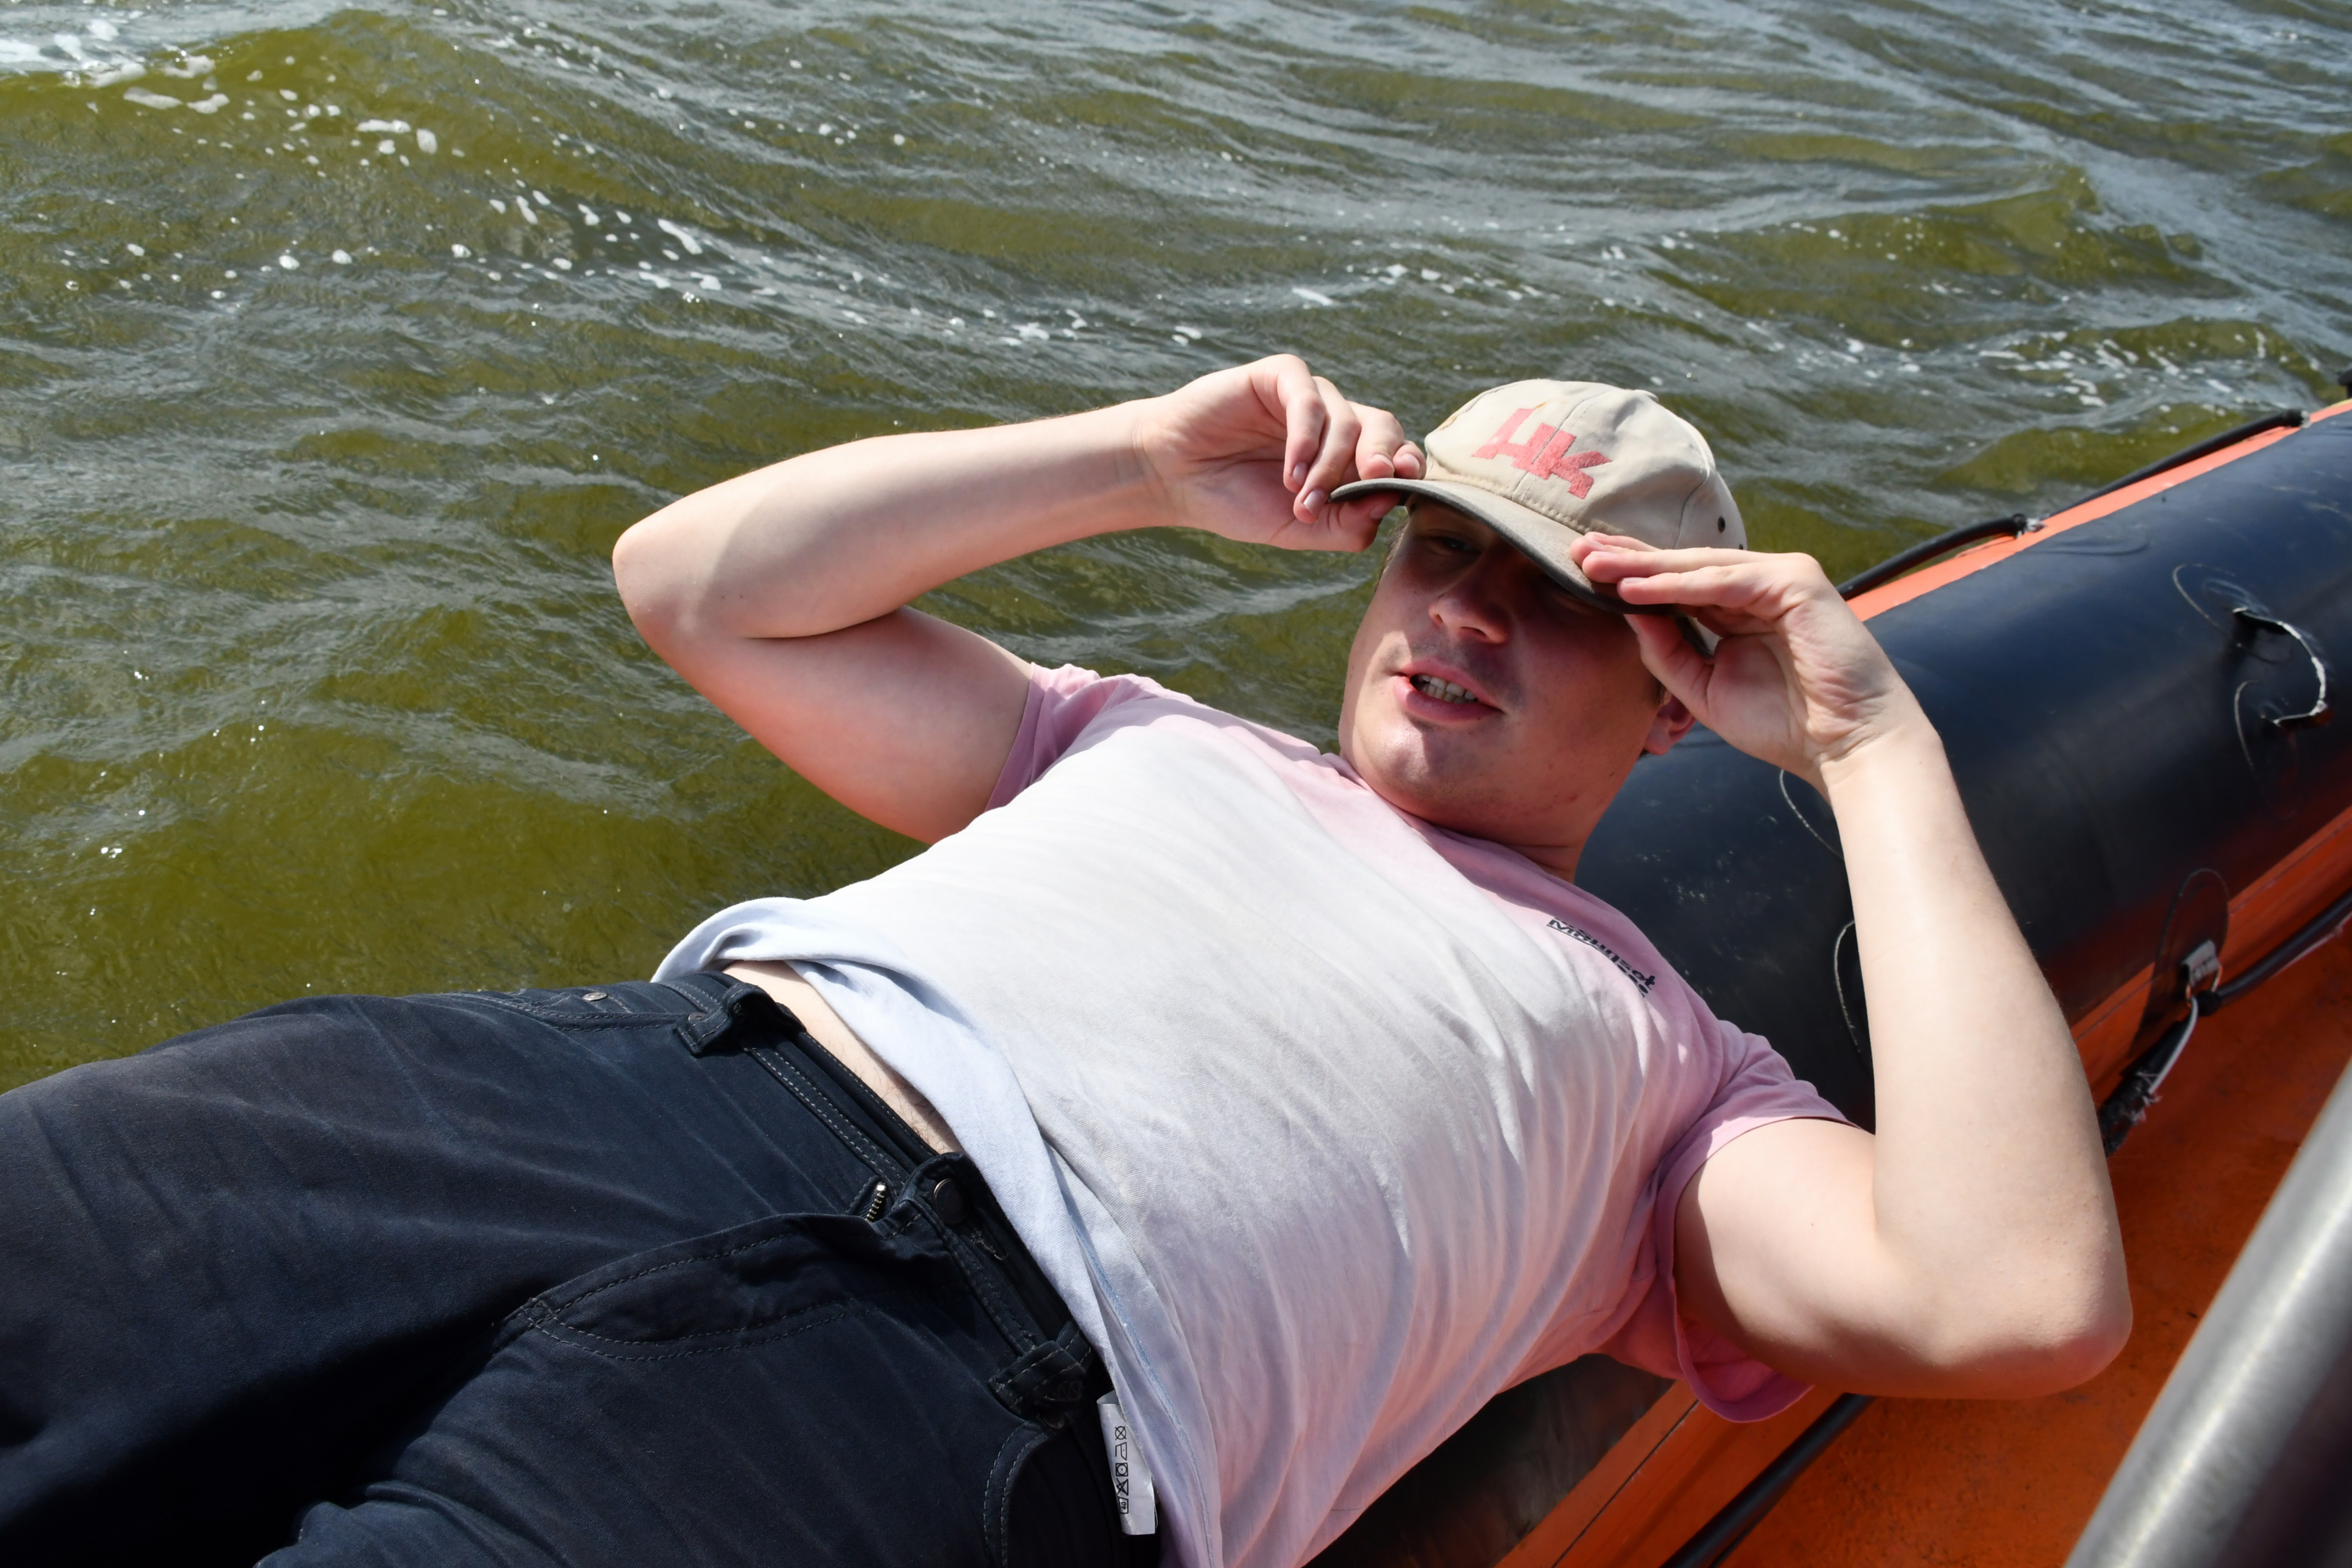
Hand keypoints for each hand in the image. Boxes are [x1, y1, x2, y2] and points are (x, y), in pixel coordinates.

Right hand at [1133, 355, 1422, 551]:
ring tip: (1301, 499)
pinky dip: (1306, 438)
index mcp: (1347, 457)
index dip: (1406, 466)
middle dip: (1383, 457)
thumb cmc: (1236, 502)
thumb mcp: (1298, 529)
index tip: (1403, 486)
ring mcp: (1309, 397)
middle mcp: (1334, 422)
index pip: (1395, 454)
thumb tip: (1390, 501)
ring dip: (1328, 466)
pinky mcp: (1279, 376)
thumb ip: (1345, 525)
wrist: (1175, 477)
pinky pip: (1308, 399)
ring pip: (1347, 421)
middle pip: (1384, 427)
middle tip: (1374, 479)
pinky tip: (1290, 473)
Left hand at [1572, 534, 1925, 790]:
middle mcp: (1759, 584)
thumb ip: (1668, 651)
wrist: (1845, 746)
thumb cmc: (1784, 724)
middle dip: (1627, 559)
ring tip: (1593, 565)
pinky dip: (1678, 584)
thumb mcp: (1705, 689)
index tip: (1580, 572)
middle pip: (1682, 566)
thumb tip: (1626, 612)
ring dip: (1643, 566)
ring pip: (1699, 567)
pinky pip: (1724, 581)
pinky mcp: (1796, 583)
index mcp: (1738, 607)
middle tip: (1574, 551)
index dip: (1630, 576)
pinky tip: (1635, 590)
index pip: (1676, 583)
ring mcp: (1780, 577)